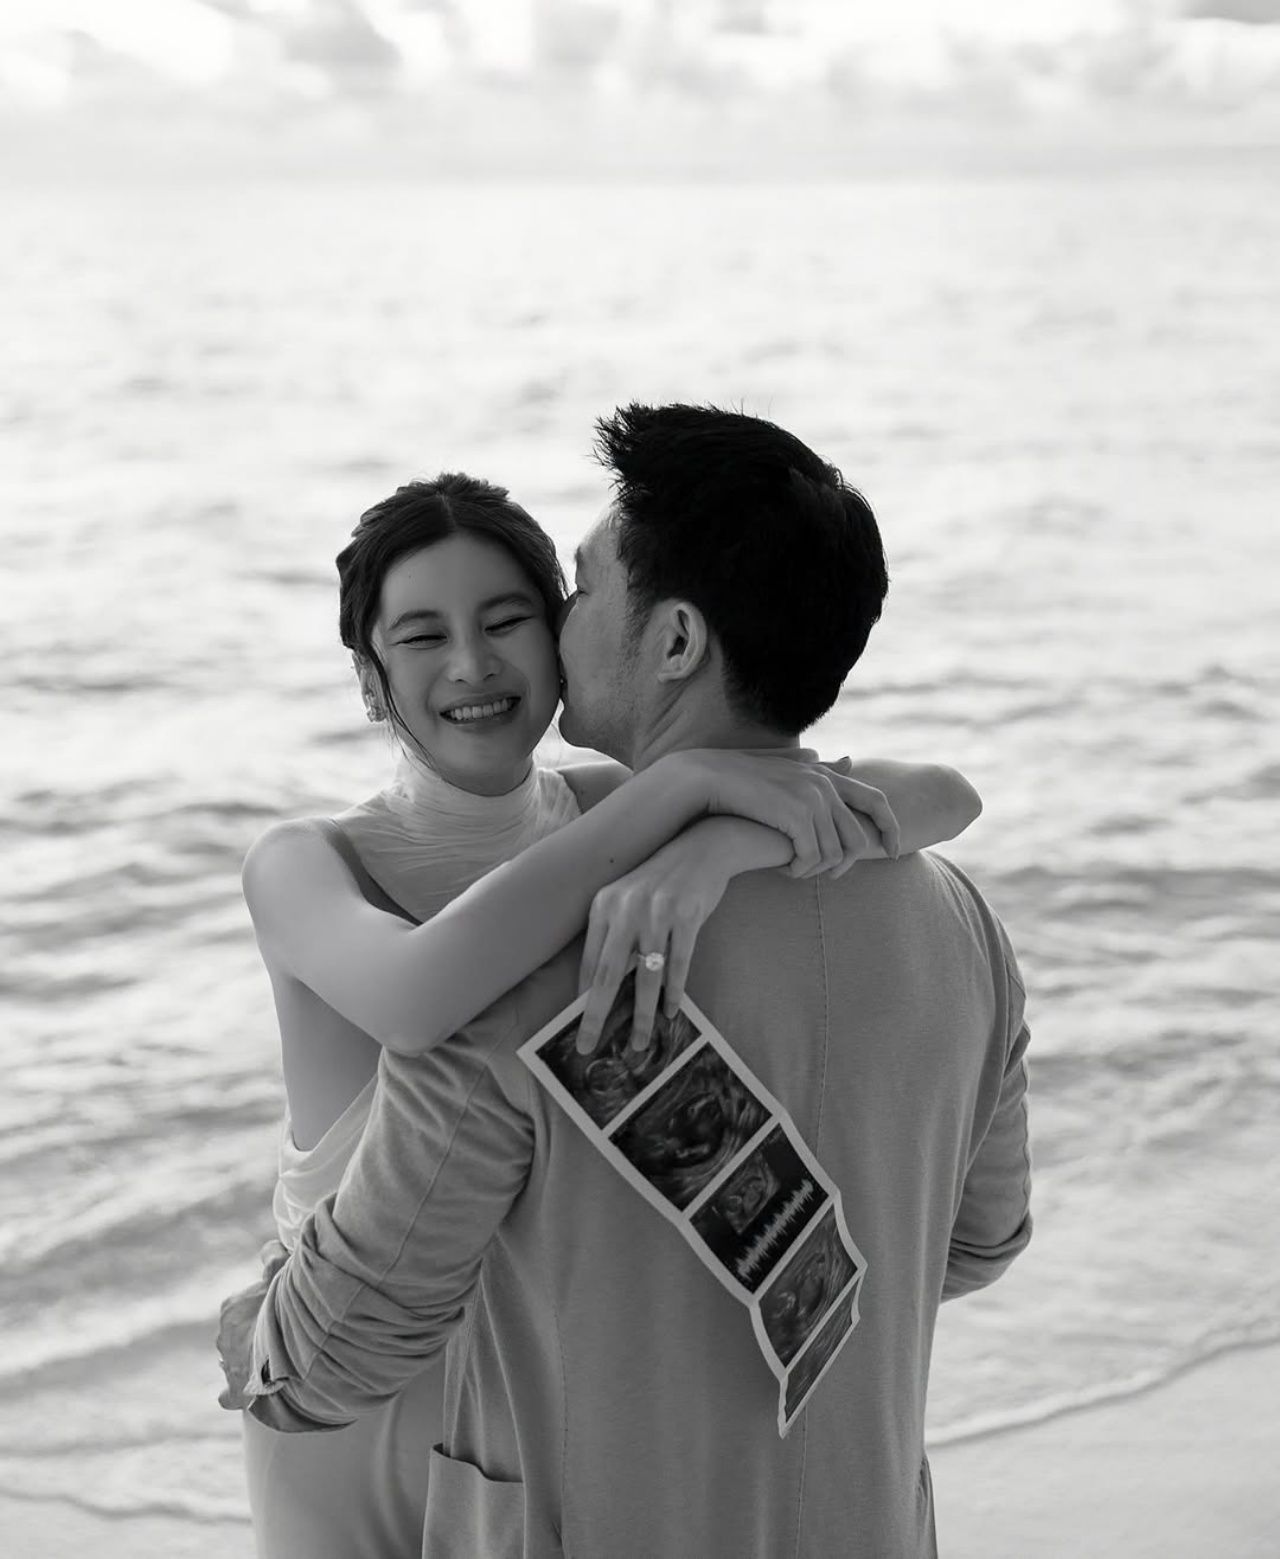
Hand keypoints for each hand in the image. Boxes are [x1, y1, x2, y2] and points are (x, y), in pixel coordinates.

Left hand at [216, 1240, 287, 1410]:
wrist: (285, 1348)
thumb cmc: (284, 1306)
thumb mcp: (281, 1270)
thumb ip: (273, 1256)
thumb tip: (269, 1247)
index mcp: (232, 1307)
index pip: (243, 1304)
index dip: (262, 1305)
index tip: (278, 1309)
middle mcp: (224, 1336)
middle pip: (240, 1332)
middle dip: (255, 1332)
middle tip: (282, 1334)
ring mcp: (229, 1364)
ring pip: (235, 1359)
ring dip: (250, 1359)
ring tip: (275, 1361)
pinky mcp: (236, 1390)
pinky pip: (229, 1394)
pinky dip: (232, 1393)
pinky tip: (241, 1393)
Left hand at [575, 838, 729, 1054]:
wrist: (701, 849)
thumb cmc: (661, 883)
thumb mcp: (629, 901)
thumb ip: (616, 936)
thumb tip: (604, 988)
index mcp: (604, 905)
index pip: (589, 961)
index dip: (583, 997)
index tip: (577, 1026)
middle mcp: (626, 908)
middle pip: (608, 974)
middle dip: (597, 1015)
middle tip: (588, 1045)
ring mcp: (657, 912)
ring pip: (647, 976)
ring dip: (643, 1014)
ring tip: (640, 1042)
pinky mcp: (687, 915)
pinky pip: (679, 964)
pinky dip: (674, 992)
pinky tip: (671, 1012)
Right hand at [679, 749, 900, 874]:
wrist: (709, 779)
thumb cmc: (743, 778)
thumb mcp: (785, 768)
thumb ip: (817, 766)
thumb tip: (848, 760)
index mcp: (826, 775)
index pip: (877, 801)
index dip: (892, 828)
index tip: (894, 851)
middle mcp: (824, 785)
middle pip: (858, 837)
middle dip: (848, 864)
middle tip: (831, 878)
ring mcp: (812, 800)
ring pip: (835, 854)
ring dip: (817, 870)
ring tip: (797, 871)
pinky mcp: (797, 817)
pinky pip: (813, 857)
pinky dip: (801, 869)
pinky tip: (785, 870)